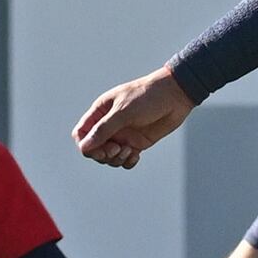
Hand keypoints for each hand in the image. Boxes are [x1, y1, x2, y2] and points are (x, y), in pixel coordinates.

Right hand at [75, 69, 193, 168]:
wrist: (176, 96)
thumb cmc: (148, 97)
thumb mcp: (123, 112)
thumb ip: (103, 130)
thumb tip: (84, 147)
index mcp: (101, 112)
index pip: (82, 133)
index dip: (86, 145)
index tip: (99, 148)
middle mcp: (110, 124)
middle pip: (94, 149)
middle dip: (102, 154)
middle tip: (116, 149)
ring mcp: (123, 134)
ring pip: (109, 157)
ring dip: (116, 159)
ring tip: (129, 150)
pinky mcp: (136, 143)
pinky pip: (125, 159)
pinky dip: (127, 161)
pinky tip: (136, 155)